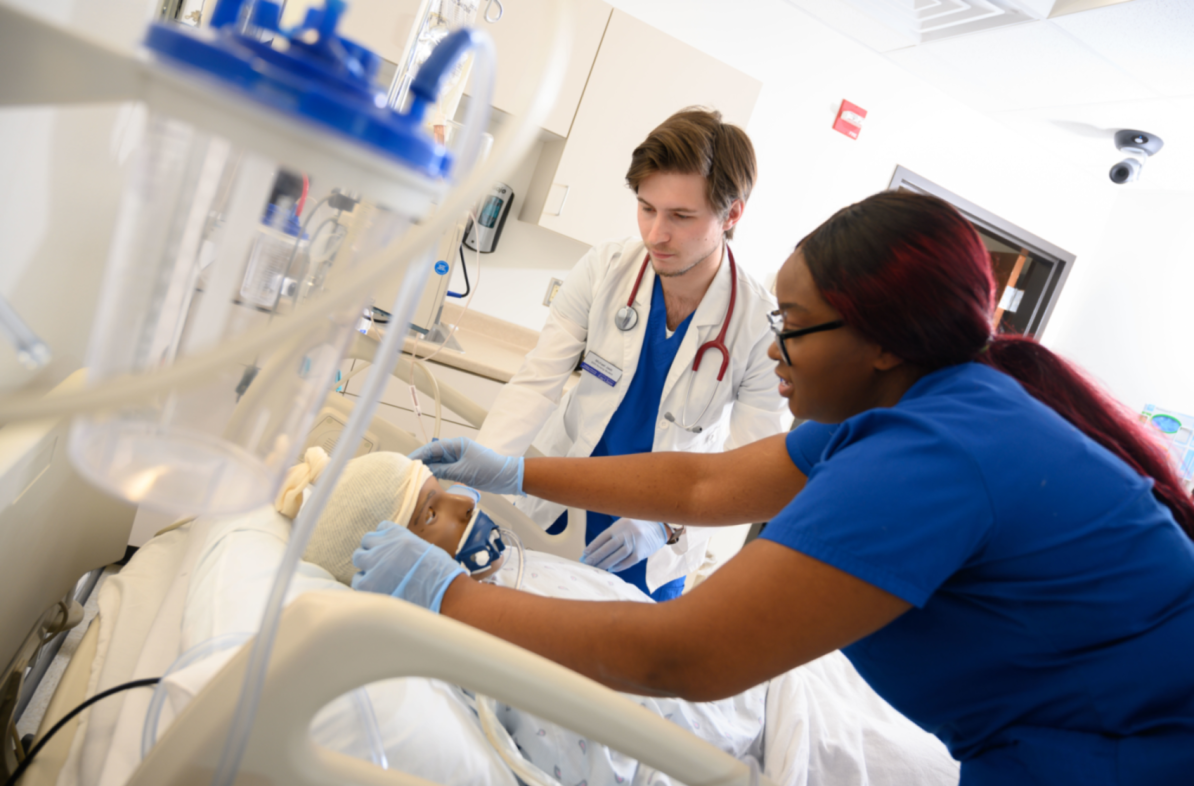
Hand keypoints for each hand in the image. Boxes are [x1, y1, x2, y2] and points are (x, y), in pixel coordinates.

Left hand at [351, 523, 466, 612]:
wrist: (441, 590)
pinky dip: (365, 584)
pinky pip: (357, 580)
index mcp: (398, 533)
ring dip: (366, 565)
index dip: (385, 539)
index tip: (390, 549)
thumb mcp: (424, 548)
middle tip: (383, 564)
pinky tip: (378, 589)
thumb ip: (406, 548)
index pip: (381, 527)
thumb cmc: (438, 572)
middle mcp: (383, 543)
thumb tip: (398, 555)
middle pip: (366, 540)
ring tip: (379, 577)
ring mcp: (374, 562)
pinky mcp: (368, 582)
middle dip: (372, 550)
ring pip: (358, 557)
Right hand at [408, 437, 524, 495]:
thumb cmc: (488, 471)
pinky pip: (445, 469)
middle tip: (407, 473)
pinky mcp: (462, 467)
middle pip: (434, 454)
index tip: (405, 462)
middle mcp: (456, 449)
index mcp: (457, 445)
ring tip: (415, 478)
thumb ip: (443, 471)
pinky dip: (437, 474)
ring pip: (439, 462)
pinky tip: (429, 480)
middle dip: (421, 462)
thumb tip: (425, 472)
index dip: (418, 455)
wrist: (507, 477)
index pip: (432, 448)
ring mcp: (459, 458)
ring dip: (428, 469)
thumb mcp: (463, 471)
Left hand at [580, 518, 668, 572]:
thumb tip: (594, 551)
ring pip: (617, 555)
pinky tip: (611, 569)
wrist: (657, 526)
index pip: (602, 537)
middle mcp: (626, 533)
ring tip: (597, 568)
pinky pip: (628, 561)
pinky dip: (619, 566)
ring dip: (606, 563)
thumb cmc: (635, 527)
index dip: (592, 547)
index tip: (584, 554)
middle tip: (587, 563)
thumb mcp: (623, 525)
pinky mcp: (641, 552)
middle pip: (608, 547)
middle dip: (596, 556)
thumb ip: (611, 536)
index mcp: (619, 525)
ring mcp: (634, 543)